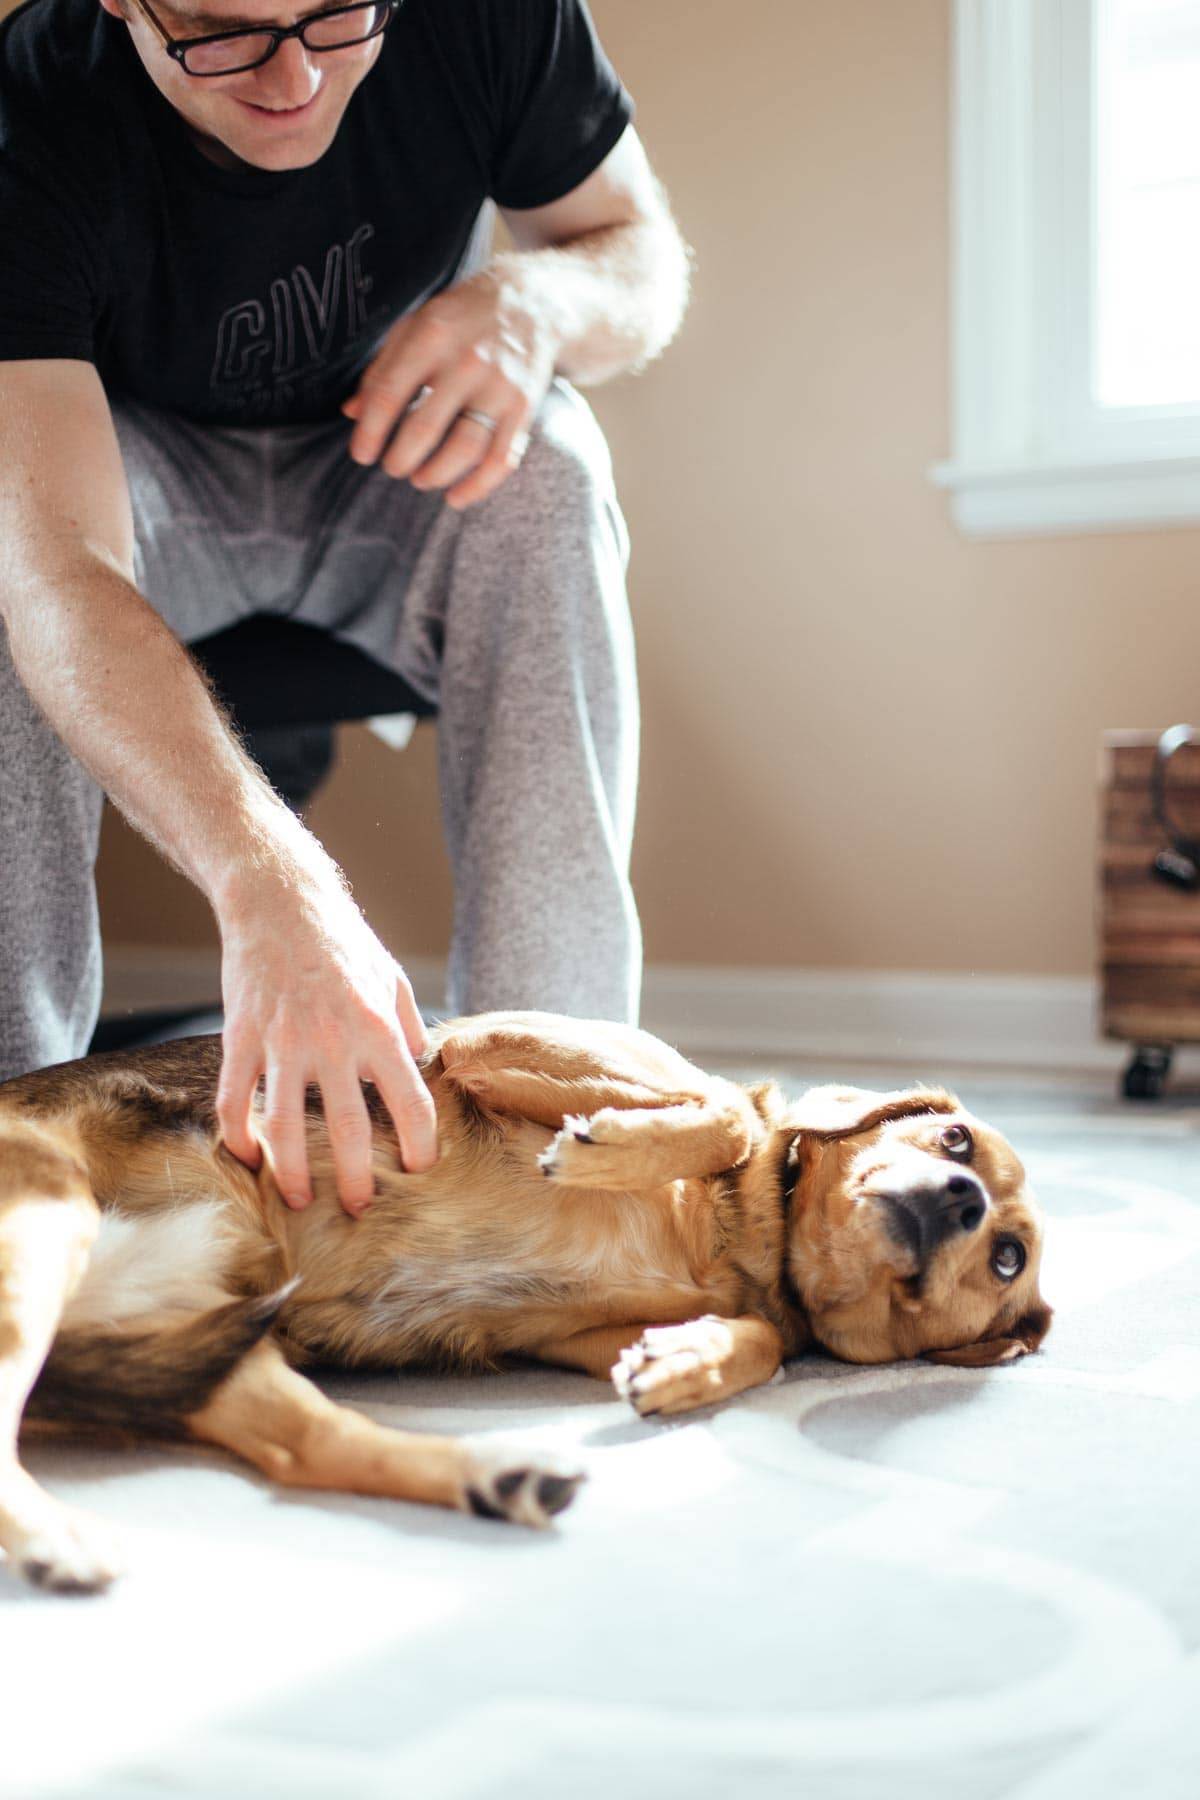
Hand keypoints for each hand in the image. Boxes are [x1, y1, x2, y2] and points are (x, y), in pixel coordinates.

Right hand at [215, 866, 437, 1217]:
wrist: (279, 901)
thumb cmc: (342, 939)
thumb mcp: (392, 977)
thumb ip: (409, 1025)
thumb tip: (420, 1066)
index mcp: (379, 1029)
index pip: (410, 1104)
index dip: (419, 1146)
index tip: (418, 1170)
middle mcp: (334, 1041)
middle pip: (349, 1131)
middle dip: (355, 1180)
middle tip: (359, 1209)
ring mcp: (283, 1041)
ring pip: (286, 1126)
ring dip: (293, 1173)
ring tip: (301, 1200)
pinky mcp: (242, 1037)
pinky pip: (235, 1099)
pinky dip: (239, 1136)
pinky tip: (249, 1158)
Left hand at [340, 265, 556, 509]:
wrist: (534, 302)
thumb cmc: (461, 318)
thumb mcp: (416, 325)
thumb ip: (382, 367)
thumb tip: (351, 412)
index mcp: (432, 336)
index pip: (390, 393)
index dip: (371, 431)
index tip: (361, 455)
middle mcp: (467, 361)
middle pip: (425, 427)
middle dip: (401, 458)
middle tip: (391, 468)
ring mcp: (500, 386)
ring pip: (465, 448)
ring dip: (436, 474)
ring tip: (420, 479)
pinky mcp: (523, 408)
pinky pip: (501, 459)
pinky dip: (478, 486)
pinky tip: (456, 498)